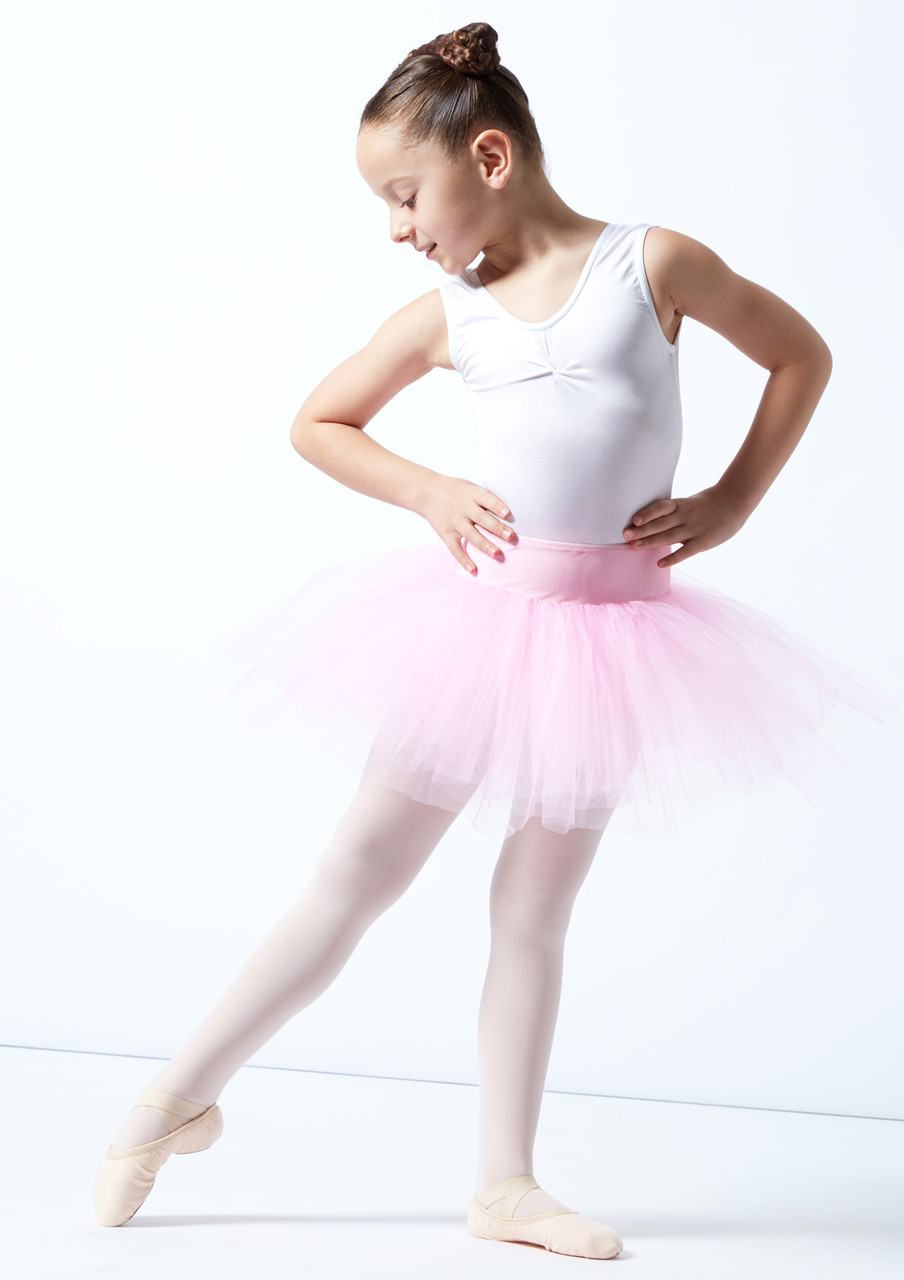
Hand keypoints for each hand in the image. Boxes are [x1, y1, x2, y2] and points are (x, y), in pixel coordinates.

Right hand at [419, 475, 514, 572]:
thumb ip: (486, 500)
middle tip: (511, 537)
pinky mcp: (445, 533)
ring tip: (497, 554)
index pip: (486, 499)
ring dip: (484, 545)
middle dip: (496, 528)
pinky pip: (455, 548)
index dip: (497, 506)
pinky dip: (464, 560)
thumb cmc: (456, 491)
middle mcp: (463, 508)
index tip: (508, 514)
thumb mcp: (470, 488)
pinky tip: (474, 570)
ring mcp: (453, 521)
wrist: (427, 492)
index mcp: (472, 494)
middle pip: (481, 519)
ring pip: (471, 535)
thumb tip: (510, 515)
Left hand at [622, 486, 749, 567]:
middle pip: (660, 523)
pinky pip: (685, 551)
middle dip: (642, 530)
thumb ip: (672, 512)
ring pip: (669, 536)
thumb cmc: (708, 504)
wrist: (734, 502)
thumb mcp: (689, 503)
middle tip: (625, 535)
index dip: (647, 513)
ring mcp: (694, 529)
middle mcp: (685, 516)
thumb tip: (651, 522)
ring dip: (651, 542)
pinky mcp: (703, 542)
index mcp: (680, 505)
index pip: (661, 507)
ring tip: (634, 546)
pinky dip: (672, 558)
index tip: (633, 520)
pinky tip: (660, 563)